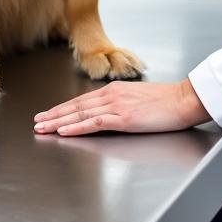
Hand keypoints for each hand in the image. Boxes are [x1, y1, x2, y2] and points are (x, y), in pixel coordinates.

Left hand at [33, 78, 210, 135]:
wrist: (184, 100)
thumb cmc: (166, 101)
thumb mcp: (138, 97)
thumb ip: (121, 102)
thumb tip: (109, 109)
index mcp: (115, 90)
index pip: (82, 101)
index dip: (63, 108)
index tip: (48, 114)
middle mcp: (112, 95)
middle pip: (76, 107)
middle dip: (54, 115)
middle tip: (37, 122)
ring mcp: (117, 107)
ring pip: (80, 114)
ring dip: (58, 122)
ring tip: (43, 128)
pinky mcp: (124, 119)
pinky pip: (94, 123)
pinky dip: (76, 127)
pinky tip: (64, 131)